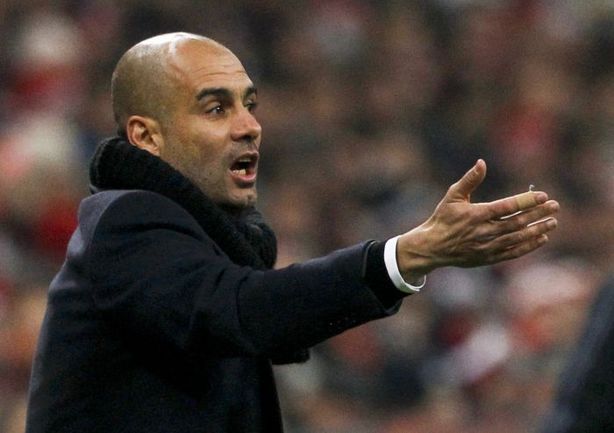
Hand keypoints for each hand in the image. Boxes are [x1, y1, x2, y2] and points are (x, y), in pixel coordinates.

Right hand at [396, 159, 558, 280]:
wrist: (433, 247)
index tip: (542, 195)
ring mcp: (487, 246)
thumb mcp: (453, 196)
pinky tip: (541, 238)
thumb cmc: (443, 218)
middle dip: (538, 214)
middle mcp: (484, 231)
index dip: (526, 201)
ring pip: (518, 238)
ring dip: (537, 230)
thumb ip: (470, 180)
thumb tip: (481, 162)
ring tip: (553, 222)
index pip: (507, 207)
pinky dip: (528, 246)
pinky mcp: (488, 258)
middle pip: (517, 222)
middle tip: (555, 206)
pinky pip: (513, 252)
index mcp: (476, 214)